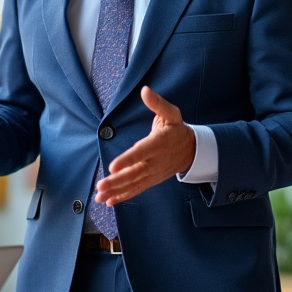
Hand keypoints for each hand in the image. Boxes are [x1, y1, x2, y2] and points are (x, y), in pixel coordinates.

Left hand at [95, 86, 195, 204]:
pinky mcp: (151, 180)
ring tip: (99, 196)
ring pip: (133, 184)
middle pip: (134, 173)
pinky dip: (123, 196)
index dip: (127, 160)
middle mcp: (154, 161)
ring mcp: (152, 173)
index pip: (141, 152)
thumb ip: (158, 104)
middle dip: (116, 181)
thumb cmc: (177, 129)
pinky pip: (136, 189)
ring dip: (116, 191)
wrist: (192, 150)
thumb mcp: (172, 113)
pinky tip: (109, 200)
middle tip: (101, 186)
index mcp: (158, 144)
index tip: (113, 167)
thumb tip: (145, 90)